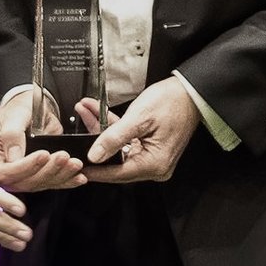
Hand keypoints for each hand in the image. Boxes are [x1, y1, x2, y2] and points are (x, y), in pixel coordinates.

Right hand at [0, 86, 85, 194]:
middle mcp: (0, 169)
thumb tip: (14, 156)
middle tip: (63, 157)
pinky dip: (65, 181)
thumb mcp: (13, 114)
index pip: (4, 171)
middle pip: (23, 182)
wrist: (29, 109)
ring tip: (74, 163)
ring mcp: (17, 175)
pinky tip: (78, 177)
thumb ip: (12, 133)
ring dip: (59, 176)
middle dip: (47, 171)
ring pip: (38, 184)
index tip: (43, 155)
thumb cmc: (17, 109)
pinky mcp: (33, 176)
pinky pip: (48, 183)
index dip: (25, 166)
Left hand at [85, 78, 199, 182]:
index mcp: (154, 164)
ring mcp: (152, 159)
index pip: (117, 173)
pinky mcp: (150, 150)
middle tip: (76, 134)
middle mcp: (155, 167)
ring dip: (101, 132)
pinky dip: (113, 130)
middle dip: (94, 144)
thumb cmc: (172, 102)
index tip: (76, 166)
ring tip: (87, 112)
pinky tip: (98, 114)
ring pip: (118, 151)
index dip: (95, 170)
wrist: (190, 91)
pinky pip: (126, 144)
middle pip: (116, 162)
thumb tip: (94, 156)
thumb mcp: (138, 118)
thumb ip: (114, 138)